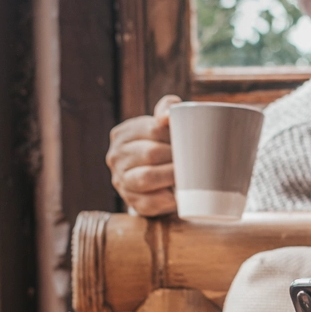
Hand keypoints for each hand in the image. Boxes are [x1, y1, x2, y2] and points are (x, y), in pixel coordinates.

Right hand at [107, 95, 180, 215]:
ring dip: (171, 176)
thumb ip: (167, 109)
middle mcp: (116, 157)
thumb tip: (167, 116)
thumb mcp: (162, 124)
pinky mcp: (132, 202)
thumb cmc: (162, 146)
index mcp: (122, 134)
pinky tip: (178, 195)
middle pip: (150, 153)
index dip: (175, 136)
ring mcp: (121, 181)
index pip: (153, 130)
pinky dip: (167, 199)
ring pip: (146, 178)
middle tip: (195, 158)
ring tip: (188, 174)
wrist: (156, 179)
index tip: (191, 140)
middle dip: (175, 156)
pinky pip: (149, 202)